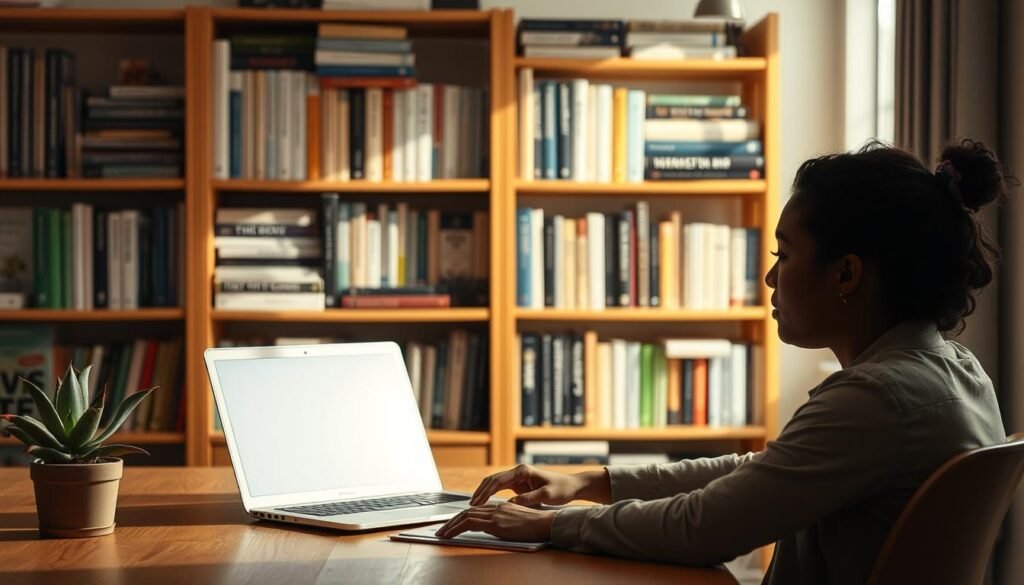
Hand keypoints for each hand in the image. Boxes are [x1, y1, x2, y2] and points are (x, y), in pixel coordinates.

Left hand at [435, 502, 555, 541]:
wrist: (547, 524)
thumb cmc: (537, 527)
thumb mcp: (517, 523)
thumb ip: (505, 523)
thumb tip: (494, 528)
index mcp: (501, 508)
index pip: (476, 511)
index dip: (462, 518)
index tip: (452, 526)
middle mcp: (496, 508)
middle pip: (467, 512)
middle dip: (451, 522)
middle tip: (441, 531)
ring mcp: (495, 514)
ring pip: (465, 517)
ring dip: (450, 526)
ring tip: (441, 535)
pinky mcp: (496, 523)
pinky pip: (469, 524)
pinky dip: (456, 529)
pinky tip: (450, 535)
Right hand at [468, 464, 609, 506]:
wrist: (572, 486)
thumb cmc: (562, 489)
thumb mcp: (547, 496)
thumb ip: (529, 500)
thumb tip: (510, 505)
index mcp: (522, 471)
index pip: (498, 480)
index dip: (486, 492)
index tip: (477, 502)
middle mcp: (518, 472)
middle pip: (493, 479)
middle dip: (481, 491)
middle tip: (471, 505)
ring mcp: (518, 477)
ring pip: (495, 483)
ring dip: (484, 492)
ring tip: (474, 504)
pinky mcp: (519, 484)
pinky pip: (501, 488)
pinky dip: (491, 494)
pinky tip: (485, 503)